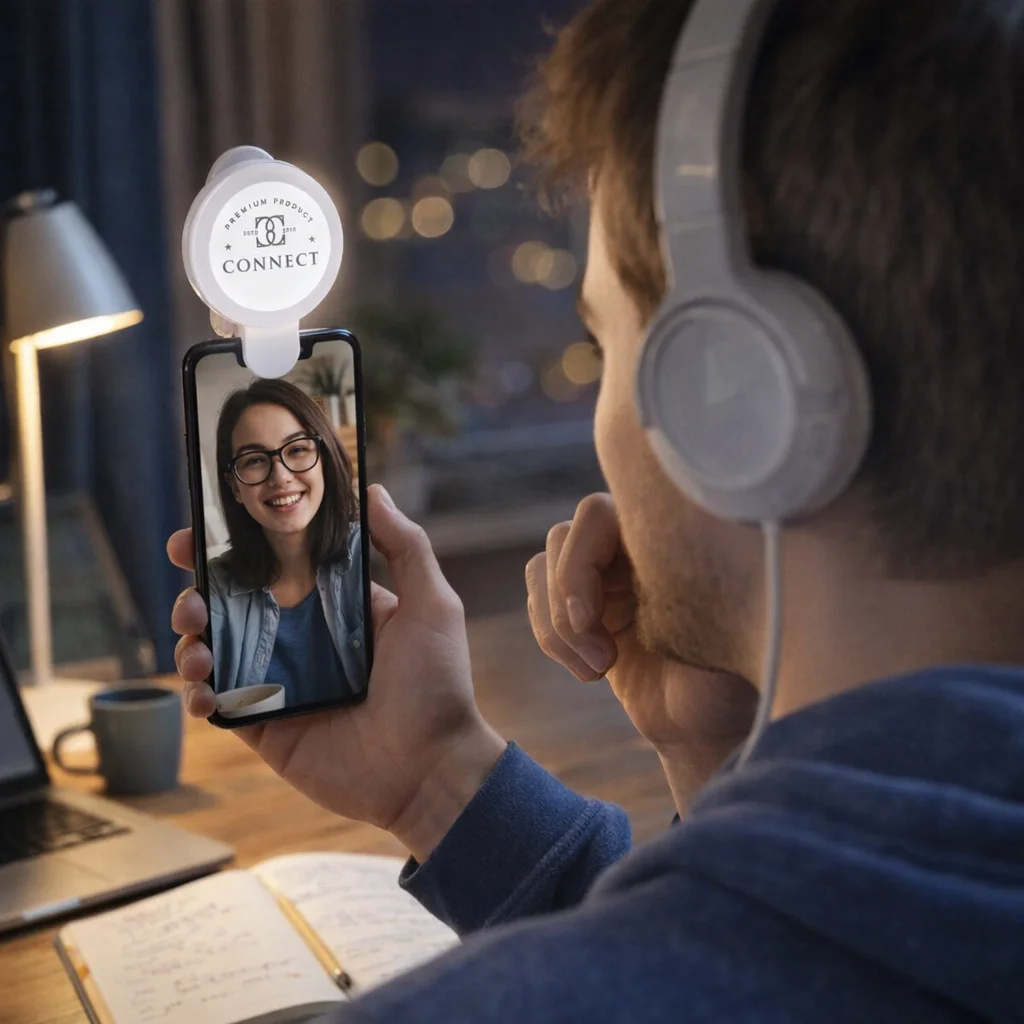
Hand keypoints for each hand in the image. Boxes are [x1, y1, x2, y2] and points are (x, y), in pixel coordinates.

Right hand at [168, 485, 505, 861]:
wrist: (431, 769)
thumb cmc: (437, 684)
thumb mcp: (431, 604)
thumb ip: (404, 545)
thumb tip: (373, 491)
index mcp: (335, 609)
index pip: (275, 568)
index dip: (236, 550)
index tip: (202, 531)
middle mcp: (303, 642)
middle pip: (233, 606)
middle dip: (198, 592)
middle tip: (191, 592)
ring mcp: (281, 685)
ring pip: (215, 651)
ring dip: (190, 640)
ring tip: (195, 638)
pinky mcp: (267, 728)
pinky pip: (219, 706)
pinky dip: (198, 696)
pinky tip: (204, 691)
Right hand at [526, 493, 756, 810]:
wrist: (707, 725)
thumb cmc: (729, 680)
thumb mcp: (718, 635)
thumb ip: (684, 591)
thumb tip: (647, 563)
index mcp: (668, 537)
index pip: (595, 513)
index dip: (578, 563)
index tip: (587, 620)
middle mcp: (633, 545)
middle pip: (562, 538)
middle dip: (565, 603)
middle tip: (604, 661)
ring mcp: (605, 576)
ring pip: (542, 569)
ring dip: (554, 626)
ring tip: (599, 669)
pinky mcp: (581, 609)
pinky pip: (538, 602)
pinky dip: (551, 640)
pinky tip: (591, 672)